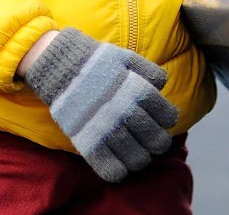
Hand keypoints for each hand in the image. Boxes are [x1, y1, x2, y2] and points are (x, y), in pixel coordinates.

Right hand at [21, 28, 178, 182]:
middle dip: (159, 142)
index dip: (168, 119)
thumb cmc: (95, 62)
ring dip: (142, 158)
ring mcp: (106, 128)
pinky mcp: (88, 141)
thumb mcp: (124, 57)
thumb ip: (148, 69)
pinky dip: (119, 171)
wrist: (59, 66)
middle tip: (154, 140)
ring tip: (139, 154)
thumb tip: (162, 84)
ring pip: (136, 157)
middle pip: (155, 139)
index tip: (164, 119)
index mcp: (136, 91)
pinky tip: (121, 167)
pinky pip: (109, 167)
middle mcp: (124, 112)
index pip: (166, 115)